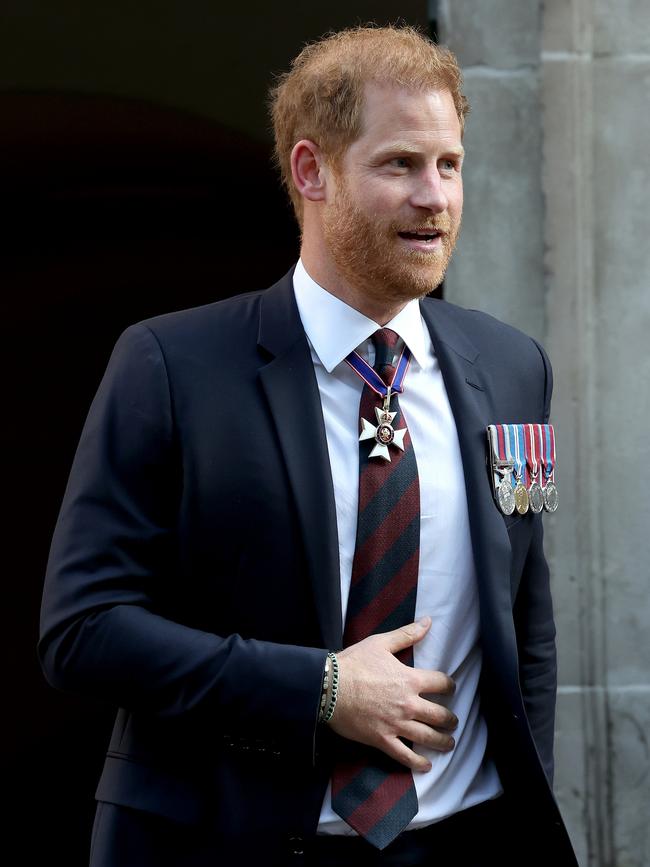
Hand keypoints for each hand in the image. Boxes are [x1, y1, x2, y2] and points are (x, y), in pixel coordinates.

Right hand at [327, 617, 456, 771]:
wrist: (327, 687)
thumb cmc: (353, 663)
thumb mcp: (380, 643)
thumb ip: (407, 634)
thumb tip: (428, 622)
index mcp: (409, 679)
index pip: (441, 683)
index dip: (449, 686)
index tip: (450, 689)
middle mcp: (407, 704)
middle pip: (439, 715)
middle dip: (450, 719)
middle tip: (453, 722)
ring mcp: (396, 724)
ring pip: (428, 737)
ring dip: (442, 742)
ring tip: (449, 743)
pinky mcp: (382, 740)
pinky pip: (405, 755)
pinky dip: (418, 763)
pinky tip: (426, 765)